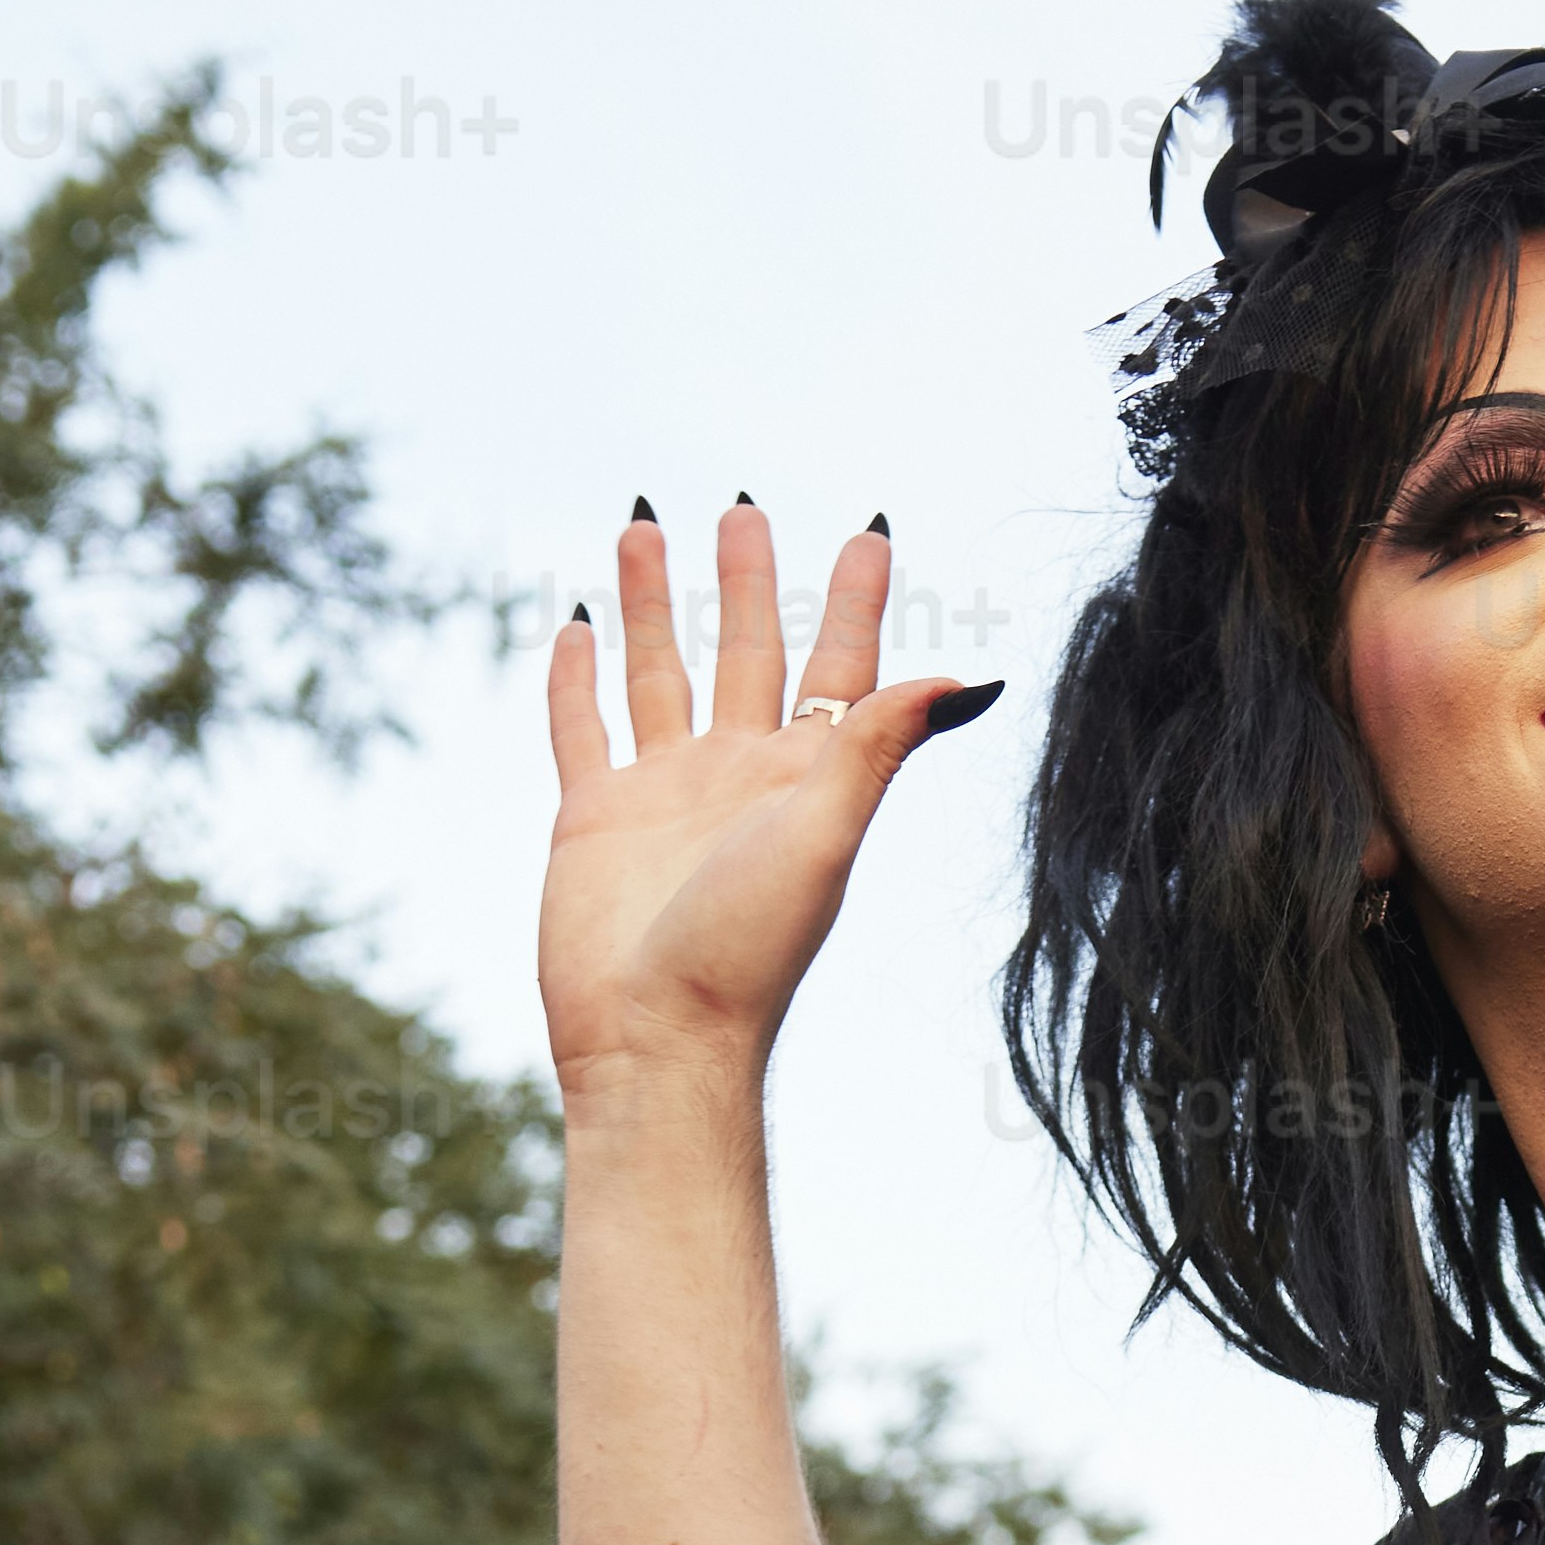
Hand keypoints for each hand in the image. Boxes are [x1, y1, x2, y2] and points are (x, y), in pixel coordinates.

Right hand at [538, 503, 983, 1102]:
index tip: (872, 529)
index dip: (856, 599)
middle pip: (747, 651)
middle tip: (743, 505)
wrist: (656, 1040)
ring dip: (655, 602)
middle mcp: (737, 775)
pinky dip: (575, 676)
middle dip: (747, 578)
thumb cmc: (750, 951)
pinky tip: (577, 624)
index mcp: (806, 777)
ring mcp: (662, 792)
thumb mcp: (828, 834)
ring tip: (646, 523)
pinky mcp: (592, 816)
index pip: (840, 665)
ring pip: (659, 670)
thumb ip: (879, 743)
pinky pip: (581, 727)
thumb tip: (968, 674)